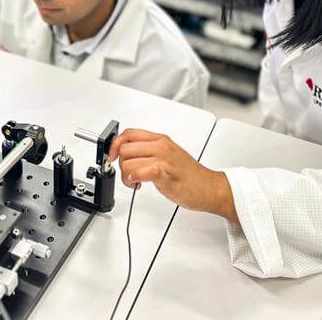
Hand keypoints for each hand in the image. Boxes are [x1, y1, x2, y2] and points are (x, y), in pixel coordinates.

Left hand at [109, 129, 238, 223]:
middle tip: (128, 175)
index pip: (129, 134)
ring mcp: (164, 159)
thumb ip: (149, 151)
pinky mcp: (165, 174)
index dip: (115, 145)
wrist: (209, 187)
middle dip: (121, 164)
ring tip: (135, 182)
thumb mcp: (168, 155)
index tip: (112, 156)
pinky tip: (140, 184)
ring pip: (129, 162)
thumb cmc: (189, 174)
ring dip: (126, 176)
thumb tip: (127, 153)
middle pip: (125, 148)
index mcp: (161, 139)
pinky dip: (134, 179)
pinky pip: (140, 172)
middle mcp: (161, 147)